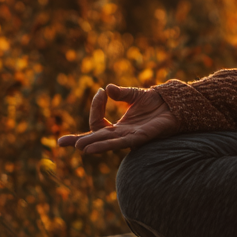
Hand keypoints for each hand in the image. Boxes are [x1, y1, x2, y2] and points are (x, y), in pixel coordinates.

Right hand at [58, 84, 179, 154]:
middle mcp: (122, 134)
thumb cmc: (156, 102)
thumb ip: (121, 93)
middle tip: (61, 143)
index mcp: (119, 126)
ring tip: (79, 147)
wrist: (175, 104)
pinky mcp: (141, 137)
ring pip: (108, 143)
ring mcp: (131, 137)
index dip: (96, 107)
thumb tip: (108, 88)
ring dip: (93, 144)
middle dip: (79, 141)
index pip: (98, 124)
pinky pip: (122, 142)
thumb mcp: (135, 95)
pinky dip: (107, 144)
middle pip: (96, 139)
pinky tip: (95, 146)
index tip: (101, 91)